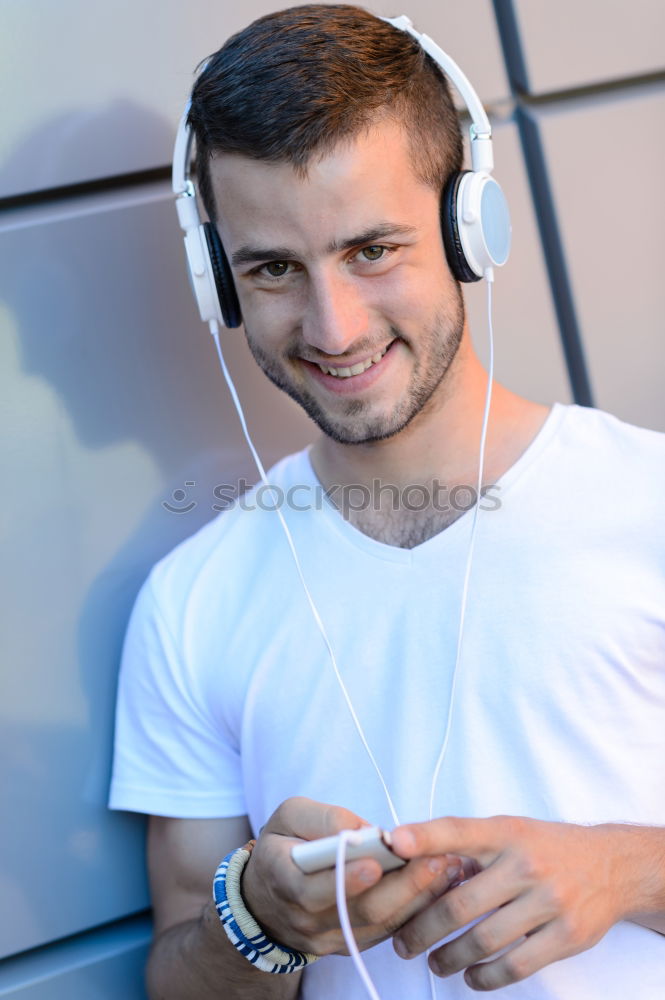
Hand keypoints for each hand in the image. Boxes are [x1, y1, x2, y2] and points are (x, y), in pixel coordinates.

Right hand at [241, 796, 464, 956]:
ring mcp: (327, 937)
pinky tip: (438, 886)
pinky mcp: (348, 944)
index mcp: (281, 879)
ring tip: (447, 868)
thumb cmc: (283, 844)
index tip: (376, 863)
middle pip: (357, 910)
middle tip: (435, 859)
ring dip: (416, 897)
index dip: (344, 879)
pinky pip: (385, 932)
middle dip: (401, 885)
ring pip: (377, 924)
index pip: (310, 889)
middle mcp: (303, 918)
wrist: (268, 896)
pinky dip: (414, 910)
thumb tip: (364, 830)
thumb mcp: (289, 816)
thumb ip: (322, 818)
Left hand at [391, 816, 629, 990]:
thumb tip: (412, 858)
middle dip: (422, 928)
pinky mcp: (566, 935)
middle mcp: (525, 864)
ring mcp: (548, 900)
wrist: (611, 865)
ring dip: (450, 957)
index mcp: (506, 832)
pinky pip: (516, 965)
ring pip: (483, 940)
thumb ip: (468, 844)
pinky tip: (472, 976)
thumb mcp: (510, 830)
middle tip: (403, 942)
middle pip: (460, 903)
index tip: (393, 843)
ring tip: (435, 962)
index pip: (458, 831)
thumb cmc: (547, 848)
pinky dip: (487, 977)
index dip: (424, 837)